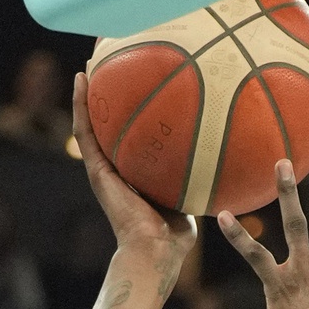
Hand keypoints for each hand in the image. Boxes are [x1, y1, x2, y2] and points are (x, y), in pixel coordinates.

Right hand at [71, 73, 195, 288]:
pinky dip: (81, 104)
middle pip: (111, 123)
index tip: (139, 77)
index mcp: (136, 171)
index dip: (133, 107)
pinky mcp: (95, 169)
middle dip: (112, 93)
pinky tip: (82, 78)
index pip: (133, 133)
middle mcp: (117, 166)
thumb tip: (227, 148)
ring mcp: (103, 167)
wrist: (155, 250)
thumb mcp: (192, 190)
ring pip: (91, 121)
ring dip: (88, 90)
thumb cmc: (177, 232)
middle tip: (114, 59)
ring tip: (91, 59)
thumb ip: (199, 170)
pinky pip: (86, 131)